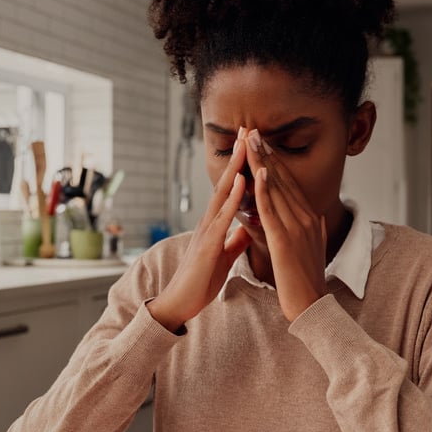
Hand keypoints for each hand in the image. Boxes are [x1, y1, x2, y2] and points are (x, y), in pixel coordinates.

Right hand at [146, 128, 251, 332]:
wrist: (181, 303)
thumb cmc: (201, 280)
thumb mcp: (224, 255)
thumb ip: (234, 239)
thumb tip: (247, 227)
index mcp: (215, 223)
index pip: (230, 188)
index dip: (240, 166)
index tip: (250, 144)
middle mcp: (209, 220)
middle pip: (225, 181)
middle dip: (236, 155)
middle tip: (246, 128)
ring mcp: (207, 230)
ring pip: (223, 192)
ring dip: (235, 167)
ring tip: (245, 144)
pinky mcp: (208, 243)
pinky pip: (223, 216)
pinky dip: (234, 196)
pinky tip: (242, 180)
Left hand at [246, 128, 327, 321]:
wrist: (312, 306)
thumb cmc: (306, 281)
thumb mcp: (312, 249)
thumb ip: (312, 231)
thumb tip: (316, 218)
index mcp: (308, 219)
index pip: (289, 183)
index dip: (275, 160)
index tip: (263, 141)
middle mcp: (305, 218)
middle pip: (283, 179)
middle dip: (267, 153)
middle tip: (253, 130)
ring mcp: (296, 228)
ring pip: (276, 189)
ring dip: (263, 163)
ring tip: (252, 141)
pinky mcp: (285, 240)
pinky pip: (272, 210)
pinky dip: (265, 190)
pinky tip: (258, 172)